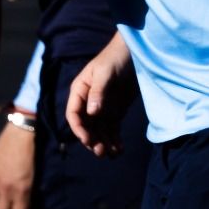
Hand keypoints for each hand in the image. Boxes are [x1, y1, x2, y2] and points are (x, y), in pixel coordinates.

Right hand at [65, 32, 136, 156]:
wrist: (134, 53)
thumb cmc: (115, 58)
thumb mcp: (105, 73)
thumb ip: (98, 92)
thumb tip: (91, 113)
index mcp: (80, 91)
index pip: (74, 114)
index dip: (79, 129)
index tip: (88, 140)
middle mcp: (88, 102)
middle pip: (86, 127)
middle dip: (92, 140)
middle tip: (102, 152)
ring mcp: (102, 108)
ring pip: (99, 131)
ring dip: (104, 144)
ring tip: (113, 154)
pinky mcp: (115, 112)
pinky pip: (112, 130)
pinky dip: (115, 141)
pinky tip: (120, 149)